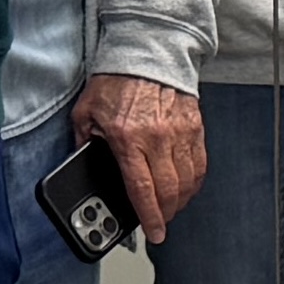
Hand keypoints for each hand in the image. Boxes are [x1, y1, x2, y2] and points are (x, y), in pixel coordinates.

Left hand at [71, 72, 206, 238]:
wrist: (147, 51)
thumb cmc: (116, 80)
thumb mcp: (86, 112)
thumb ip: (84, 142)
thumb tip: (84, 166)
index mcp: (128, 138)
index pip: (142, 189)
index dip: (149, 216)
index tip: (154, 233)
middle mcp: (158, 138)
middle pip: (169, 190)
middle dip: (166, 213)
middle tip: (160, 222)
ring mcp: (180, 132)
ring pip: (188, 180)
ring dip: (181, 199)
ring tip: (171, 207)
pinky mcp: (194, 126)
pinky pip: (199, 162)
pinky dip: (195, 180)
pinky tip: (186, 186)